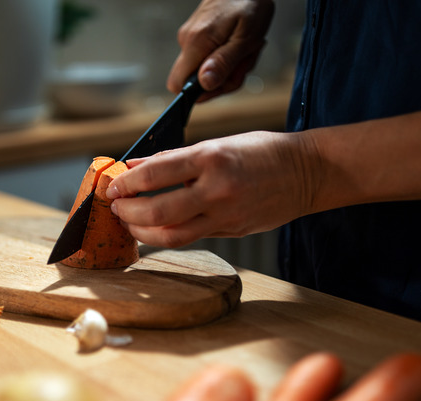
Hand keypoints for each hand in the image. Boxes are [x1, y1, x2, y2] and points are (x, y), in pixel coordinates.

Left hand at [106, 131, 319, 247]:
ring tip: (130, 223)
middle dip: (129, 211)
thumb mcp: (218, 142)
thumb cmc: (263, 151)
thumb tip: (137, 166)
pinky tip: (155, 228)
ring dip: (143, 231)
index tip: (114, 185)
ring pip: (172, 234)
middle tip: (116, 207)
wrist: (307, 172)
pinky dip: (167, 234)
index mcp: (211, 158)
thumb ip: (175, 158)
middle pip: (158, 210)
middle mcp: (216, 189)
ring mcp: (225, 214)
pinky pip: (191, 237)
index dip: (127, 183)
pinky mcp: (232, 231)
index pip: (156, 173)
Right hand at [167, 0, 274, 100]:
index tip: (224, 81)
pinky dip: (229, 55)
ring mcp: (191, 38)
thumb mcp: (245, 38)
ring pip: (208, 70)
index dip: (200, 93)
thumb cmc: (249, 4)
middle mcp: (187, 41)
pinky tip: (240, 42)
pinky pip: (210, 57)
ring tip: (246, 47)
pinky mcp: (198, 35)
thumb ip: (224, 63)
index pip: (178, 85)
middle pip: (198, 81)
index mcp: (196, 44)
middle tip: (245, 59)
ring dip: (232, 66)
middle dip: (226, 77)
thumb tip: (204, 84)